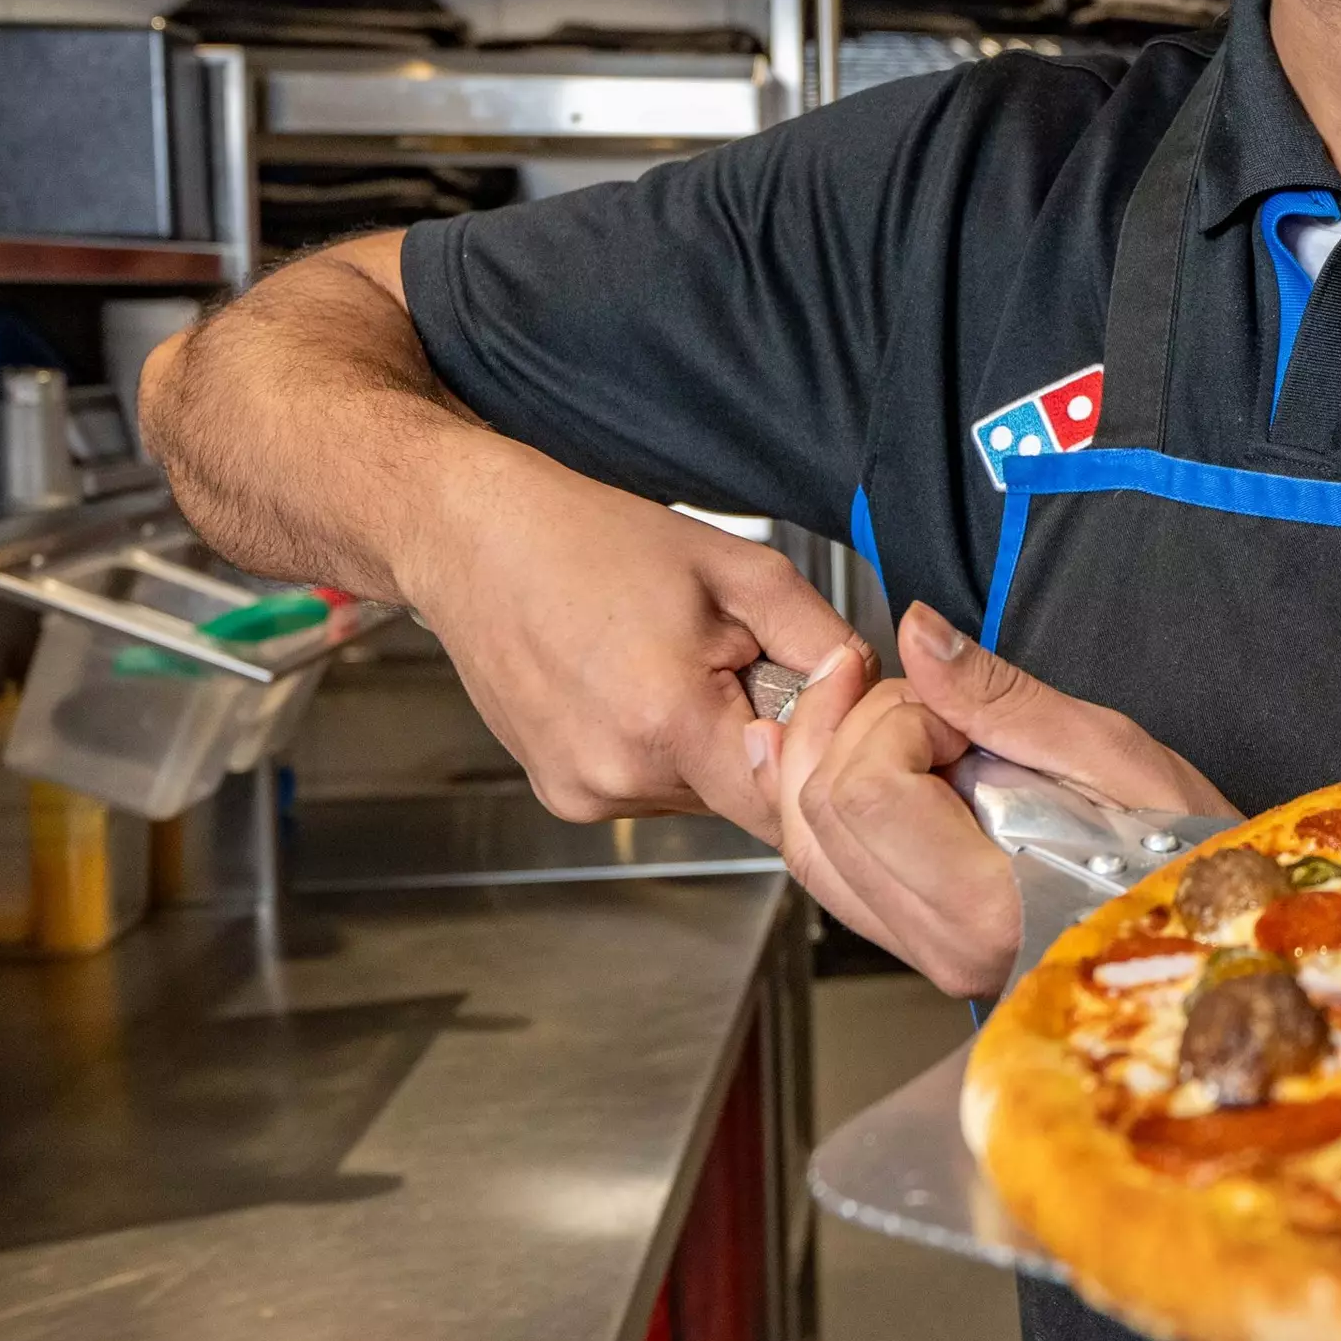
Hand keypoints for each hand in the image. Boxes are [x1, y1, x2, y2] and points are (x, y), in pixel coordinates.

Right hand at [408, 440, 868, 835]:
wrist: (472, 540)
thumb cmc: (592, 540)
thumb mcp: (737, 567)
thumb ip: (820, 639)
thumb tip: (867, 687)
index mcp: (667, 721)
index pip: (788, 801)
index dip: (822, 759)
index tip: (829, 712)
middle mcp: (616, 776)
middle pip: (747, 797)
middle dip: (768, 740)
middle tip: (746, 662)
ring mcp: (582, 792)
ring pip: (701, 794)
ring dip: (716, 743)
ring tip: (680, 663)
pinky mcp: (561, 792)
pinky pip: (652, 786)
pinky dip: (668, 747)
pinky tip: (640, 684)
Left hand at [766, 603, 1234, 997]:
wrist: (1206, 925)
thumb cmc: (1186, 851)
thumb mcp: (1112, 754)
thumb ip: (1000, 695)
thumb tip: (920, 631)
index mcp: (989, 902)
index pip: (868, 788)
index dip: (901, 720)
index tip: (966, 713)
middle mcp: (939, 940)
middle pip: (820, 807)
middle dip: (858, 726)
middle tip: (937, 705)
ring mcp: (919, 947)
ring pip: (803, 841)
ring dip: (824, 754)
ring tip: (875, 704)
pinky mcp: (912, 939)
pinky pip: (823, 869)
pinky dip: (809, 797)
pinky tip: (813, 744)